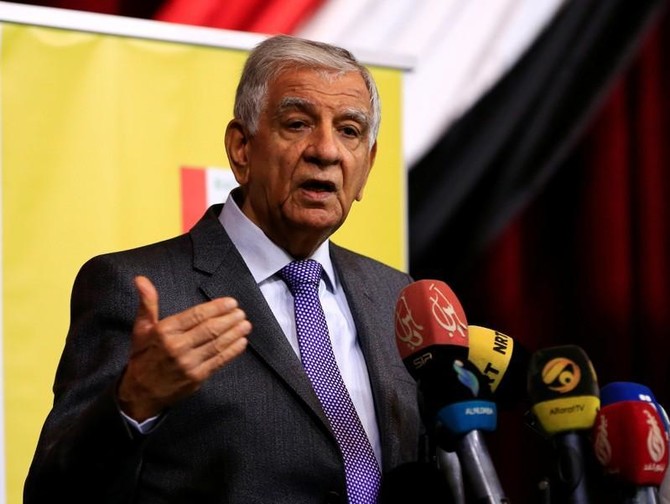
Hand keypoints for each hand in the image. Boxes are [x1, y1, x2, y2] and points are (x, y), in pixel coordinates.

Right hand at [118, 275, 250, 420]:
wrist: (140, 393)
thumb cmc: (143, 357)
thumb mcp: (141, 329)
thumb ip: (147, 303)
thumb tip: (141, 279)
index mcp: (164, 332)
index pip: (196, 315)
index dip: (216, 307)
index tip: (231, 302)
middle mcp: (177, 347)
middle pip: (210, 329)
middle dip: (229, 319)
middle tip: (241, 312)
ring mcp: (188, 363)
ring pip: (217, 344)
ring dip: (234, 333)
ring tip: (246, 324)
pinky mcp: (197, 377)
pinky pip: (219, 361)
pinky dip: (232, 351)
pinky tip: (242, 342)